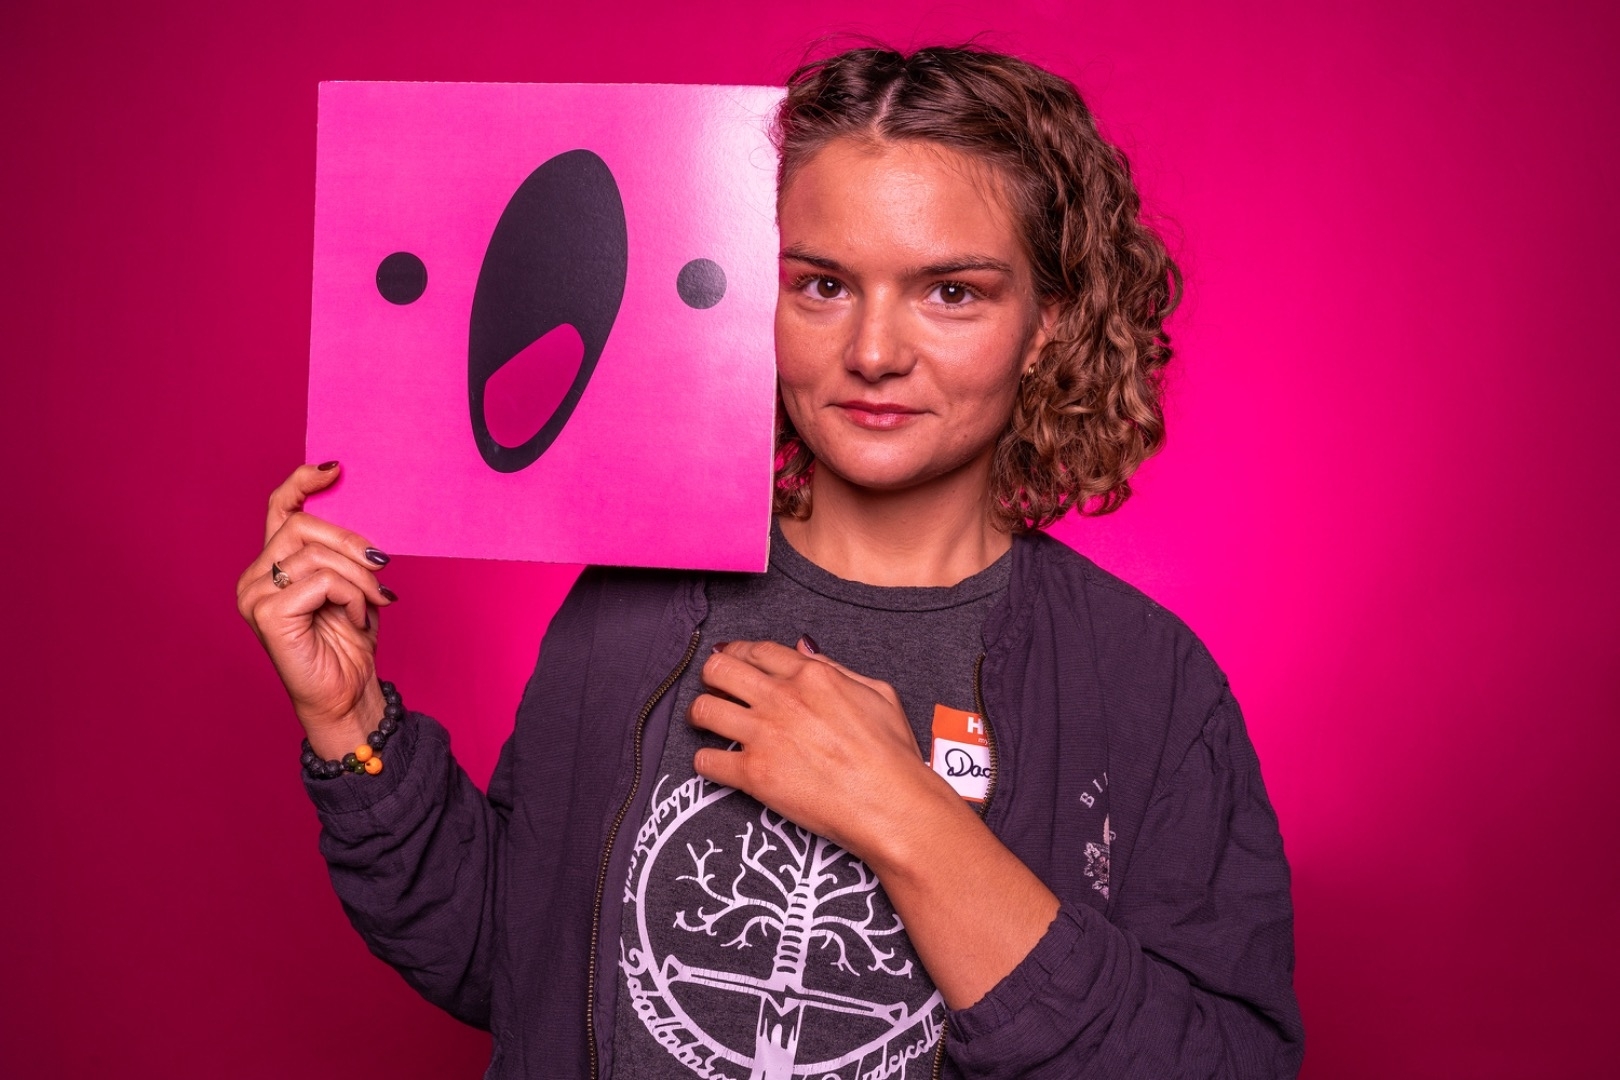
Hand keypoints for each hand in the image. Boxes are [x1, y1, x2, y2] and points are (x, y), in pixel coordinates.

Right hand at [235, 463, 395, 758]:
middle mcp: (255, 577)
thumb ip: (344, 553)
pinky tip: (356, 618)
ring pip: (315, 554)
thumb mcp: (352, 586)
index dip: (302, 483)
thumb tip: (360, 516)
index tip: (335, 468)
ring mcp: (254, 595)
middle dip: (350, 541)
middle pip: (301, 526)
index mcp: (273, 564)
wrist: (348, 693)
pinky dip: (350, 596)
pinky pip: (321, 581)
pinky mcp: (266, 614)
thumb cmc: (347, 643)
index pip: (279, 509)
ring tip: (374, 602)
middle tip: (382, 565)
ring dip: (359, 577)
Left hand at [689, 639, 959, 863]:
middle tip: (714, 689)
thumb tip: (804, 650)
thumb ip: (837, 668)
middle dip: (711, 676)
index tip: (730, 659)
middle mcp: (781, 699)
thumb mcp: (878, 693)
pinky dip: (706, 761)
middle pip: (719, 669)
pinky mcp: (753, 774)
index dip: (736, 652)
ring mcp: (764, 735)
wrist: (891, 804)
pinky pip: (706, 760)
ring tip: (706, 723)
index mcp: (812, 675)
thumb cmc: (893, 755)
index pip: (756, 650)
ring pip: (703, 710)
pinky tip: (716, 763)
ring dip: (700, 715)